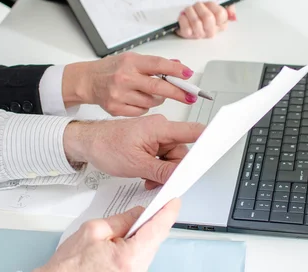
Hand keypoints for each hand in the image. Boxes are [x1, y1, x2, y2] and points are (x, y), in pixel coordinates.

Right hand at [36, 199, 180, 271]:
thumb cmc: (68, 266)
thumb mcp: (93, 230)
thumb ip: (120, 219)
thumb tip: (138, 213)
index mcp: (129, 257)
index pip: (158, 229)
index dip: (168, 211)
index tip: (174, 201)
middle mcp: (136, 270)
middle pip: (155, 239)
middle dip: (151, 222)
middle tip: (149, 208)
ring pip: (147, 249)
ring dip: (141, 236)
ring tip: (127, 227)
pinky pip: (139, 258)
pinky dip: (135, 247)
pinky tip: (125, 241)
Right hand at [62, 53, 197, 115]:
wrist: (88, 80)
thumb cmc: (112, 68)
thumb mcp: (132, 59)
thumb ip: (155, 64)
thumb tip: (179, 65)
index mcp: (131, 62)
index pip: (158, 65)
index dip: (176, 70)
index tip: (188, 75)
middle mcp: (124, 78)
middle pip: (158, 88)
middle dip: (178, 93)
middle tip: (191, 96)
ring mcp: (119, 94)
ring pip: (152, 102)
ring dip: (158, 99)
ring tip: (149, 92)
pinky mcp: (116, 109)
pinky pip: (142, 111)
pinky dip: (145, 107)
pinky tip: (136, 99)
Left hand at [64, 115, 204, 188]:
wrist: (88, 142)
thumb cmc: (106, 145)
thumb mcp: (137, 164)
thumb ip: (162, 171)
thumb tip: (180, 176)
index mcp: (160, 127)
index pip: (192, 131)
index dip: (209, 138)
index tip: (219, 146)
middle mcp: (160, 128)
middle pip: (182, 150)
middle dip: (174, 168)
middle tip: (159, 180)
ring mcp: (155, 134)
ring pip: (172, 156)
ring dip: (163, 170)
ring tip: (147, 178)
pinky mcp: (150, 140)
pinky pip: (162, 156)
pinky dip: (157, 167)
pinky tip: (146, 173)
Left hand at [176, 1, 235, 38]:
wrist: (189, 16)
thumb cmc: (204, 11)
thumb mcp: (219, 6)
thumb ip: (229, 8)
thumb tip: (232, 16)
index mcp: (221, 24)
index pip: (220, 14)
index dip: (212, 5)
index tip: (207, 3)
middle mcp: (211, 31)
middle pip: (208, 17)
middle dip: (200, 7)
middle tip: (196, 4)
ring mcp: (200, 34)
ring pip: (196, 22)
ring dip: (190, 11)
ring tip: (188, 9)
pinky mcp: (188, 35)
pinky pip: (186, 28)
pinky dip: (183, 19)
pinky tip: (183, 16)